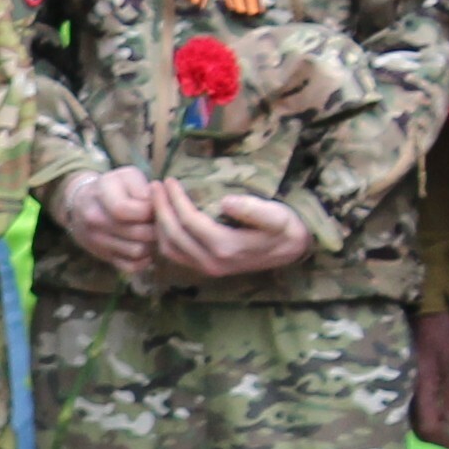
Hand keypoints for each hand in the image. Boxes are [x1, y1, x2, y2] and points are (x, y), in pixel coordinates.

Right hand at [50, 167, 160, 278]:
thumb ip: (144, 187)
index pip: (128, 210)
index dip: (149, 210)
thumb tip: (157, 208)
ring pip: (137, 250)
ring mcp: (97, 239)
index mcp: (101, 193)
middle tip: (156, 221)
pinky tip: (145, 249)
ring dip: (150, 244)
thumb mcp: (126, 176)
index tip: (153, 206)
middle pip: (137, 232)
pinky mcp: (102, 256)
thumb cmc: (113, 187)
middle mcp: (94, 218)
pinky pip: (129, 267)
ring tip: (150, 233)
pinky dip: (143, 261)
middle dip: (154, 227)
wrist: (81, 203)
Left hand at [153, 188, 313, 280]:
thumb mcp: (277, 216)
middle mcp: (212, 262)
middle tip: (154, 186)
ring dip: (158, 223)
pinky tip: (163, 218)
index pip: (189, 221)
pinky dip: (164, 236)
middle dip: (160, 209)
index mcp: (226, 247)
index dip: (175, 200)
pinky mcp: (206, 268)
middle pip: (173, 235)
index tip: (168, 180)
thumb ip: (254, 210)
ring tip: (155, 199)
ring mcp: (208, 268)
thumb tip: (226, 201)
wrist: (293, 251)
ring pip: (169, 248)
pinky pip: (176, 255)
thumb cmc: (285, 228)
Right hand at [410, 308, 448, 448]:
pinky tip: (443, 410)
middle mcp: (406, 392)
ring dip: (438, 428)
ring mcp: (403, 384)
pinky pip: (416, 405)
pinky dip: (432, 414)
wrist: (420, 304)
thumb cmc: (439, 330)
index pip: (429, 428)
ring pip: (416, 418)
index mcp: (418, 389)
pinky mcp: (405, 376)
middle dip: (444, 439)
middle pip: (420, 428)